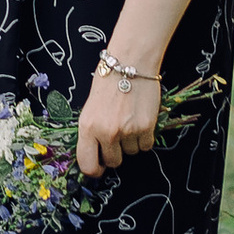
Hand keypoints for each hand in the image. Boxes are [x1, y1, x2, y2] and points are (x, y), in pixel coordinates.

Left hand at [77, 55, 162, 174]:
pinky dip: (144, 137)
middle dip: (115, 153)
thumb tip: (96, 156)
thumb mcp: (90, 109)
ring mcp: (127, 131)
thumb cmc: (108, 83)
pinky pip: (146, 146)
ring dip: (131, 142)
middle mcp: (106, 132)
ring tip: (128, 120)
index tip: (99, 167)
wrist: (130, 63)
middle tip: (117, 135)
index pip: (88, 165)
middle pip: (113, 162)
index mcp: (88, 127)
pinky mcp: (146, 128)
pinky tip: (139, 120)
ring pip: (131, 153)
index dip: (95, 169)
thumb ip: (92, 133)